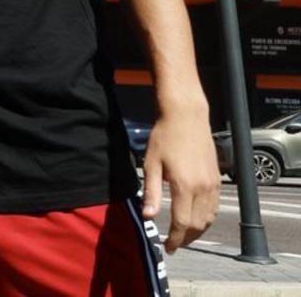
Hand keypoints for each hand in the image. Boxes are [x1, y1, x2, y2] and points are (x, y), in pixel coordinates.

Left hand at [142, 109, 220, 252]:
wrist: (187, 117)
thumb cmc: (164, 137)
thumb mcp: (151, 164)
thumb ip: (150, 192)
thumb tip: (147, 216)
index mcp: (184, 186)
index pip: (181, 222)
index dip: (174, 238)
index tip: (167, 247)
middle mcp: (203, 188)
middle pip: (197, 225)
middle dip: (185, 238)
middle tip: (174, 244)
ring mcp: (213, 185)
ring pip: (209, 219)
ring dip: (197, 231)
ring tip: (183, 235)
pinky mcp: (217, 180)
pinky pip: (215, 207)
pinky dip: (207, 219)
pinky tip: (196, 219)